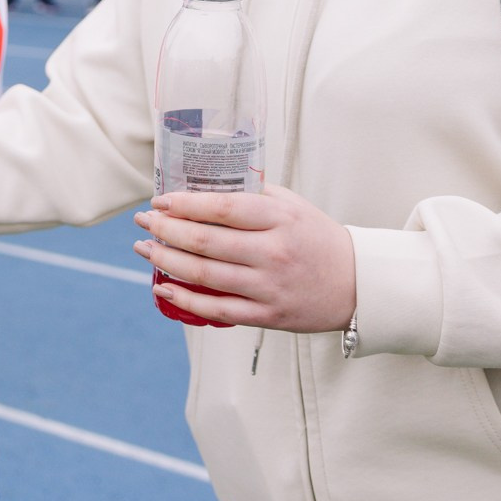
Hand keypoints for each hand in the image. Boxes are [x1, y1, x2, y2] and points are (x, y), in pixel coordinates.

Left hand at [133, 186, 355, 331]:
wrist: (358, 285)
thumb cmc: (318, 239)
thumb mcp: (293, 205)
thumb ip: (254, 193)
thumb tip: (204, 184)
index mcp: (280, 218)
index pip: (221, 207)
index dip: (183, 204)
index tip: (159, 200)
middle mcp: (273, 252)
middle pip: (204, 240)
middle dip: (164, 229)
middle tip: (143, 221)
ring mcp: (269, 286)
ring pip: (204, 275)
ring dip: (166, 259)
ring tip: (144, 248)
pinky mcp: (268, 316)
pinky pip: (217, 310)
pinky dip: (184, 299)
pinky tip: (162, 287)